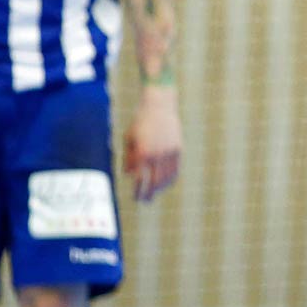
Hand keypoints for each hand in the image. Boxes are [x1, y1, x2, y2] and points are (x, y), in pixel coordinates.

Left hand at [123, 86, 182, 202]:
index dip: (138, 190)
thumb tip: (129, 174)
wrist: (159, 106)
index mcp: (142, 152)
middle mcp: (156, 154)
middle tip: (144, 201)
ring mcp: (168, 151)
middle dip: (149, 193)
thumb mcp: (129, 138)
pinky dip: (171, 178)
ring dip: (161, 188)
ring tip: (156, 194)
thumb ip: (128, 157)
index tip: (135, 198)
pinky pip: (176, 168)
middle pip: (153, 181)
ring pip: (166, 176)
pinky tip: (166, 183)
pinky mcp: (178, 148)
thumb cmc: (140, 122)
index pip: (140, 179)